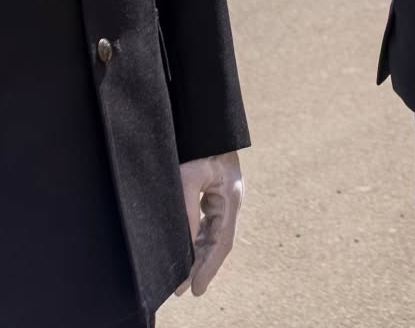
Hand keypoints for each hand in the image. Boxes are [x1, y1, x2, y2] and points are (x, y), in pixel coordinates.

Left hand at [177, 151, 243, 296]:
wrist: (209, 124)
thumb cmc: (201, 145)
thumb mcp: (189, 176)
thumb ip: (186, 209)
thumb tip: (182, 239)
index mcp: (230, 198)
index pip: (222, 242)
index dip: (209, 267)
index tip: (195, 287)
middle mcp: (231, 203)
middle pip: (218, 243)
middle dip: (202, 267)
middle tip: (184, 290)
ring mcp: (225, 201)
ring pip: (213, 237)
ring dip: (199, 256)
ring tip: (183, 278)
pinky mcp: (217, 198)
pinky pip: (209, 226)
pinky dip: (198, 241)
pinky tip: (188, 253)